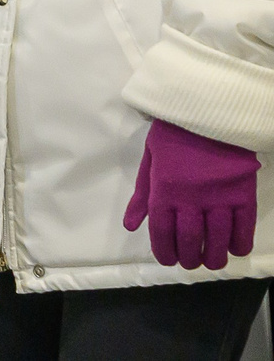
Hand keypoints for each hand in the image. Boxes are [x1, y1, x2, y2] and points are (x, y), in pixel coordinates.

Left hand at [126, 118, 259, 270]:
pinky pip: (244, 228)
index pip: (162, 233)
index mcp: (163, 191)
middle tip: (192, 263)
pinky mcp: (244, 194)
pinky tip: (235, 249)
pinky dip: (240, 244)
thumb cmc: (173, 135)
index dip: (165, 252)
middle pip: (191, 241)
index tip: (169, 261)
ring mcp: (220, 198)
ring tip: (212, 262)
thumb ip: (142, 196)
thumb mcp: (150, 161)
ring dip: (215, 257)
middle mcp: (191, 199)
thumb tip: (130, 225)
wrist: (206, 112)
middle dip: (190, 259)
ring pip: (218, 240)